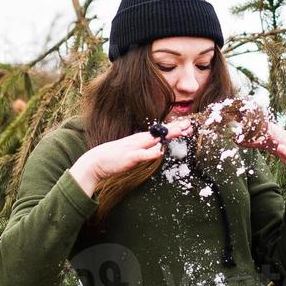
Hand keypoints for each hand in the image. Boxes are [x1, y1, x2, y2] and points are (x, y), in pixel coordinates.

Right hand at [70, 118, 193, 194]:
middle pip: (160, 133)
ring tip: (181, 131)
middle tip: (190, 124)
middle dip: (176, 128)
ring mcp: (133, 148)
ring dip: (167, 135)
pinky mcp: (128, 157)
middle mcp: (138, 141)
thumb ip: (145, 151)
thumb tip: (158, 149)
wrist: (95, 161)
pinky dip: (150, 153)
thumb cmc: (113, 158)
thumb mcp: (132, 154)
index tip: (186, 126)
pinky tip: (159, 151)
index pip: (159, 133)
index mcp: (139, 140)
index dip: (173, 129)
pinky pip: (141, 155)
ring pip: (153, 140)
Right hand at [234, 119, 285, 186]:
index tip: (237, 121)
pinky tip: (237, 140)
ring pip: (254, 131)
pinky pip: (255, 139)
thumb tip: (280, 148)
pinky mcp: (269, 142)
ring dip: (243, 128)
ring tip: (228, 126)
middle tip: (226, 117)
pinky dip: (247, 139)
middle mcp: (273, 133)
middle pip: (255, 125)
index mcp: (277, 135)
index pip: (261, 127)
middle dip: (243, 121)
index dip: (250, 123)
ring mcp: (270, 137)